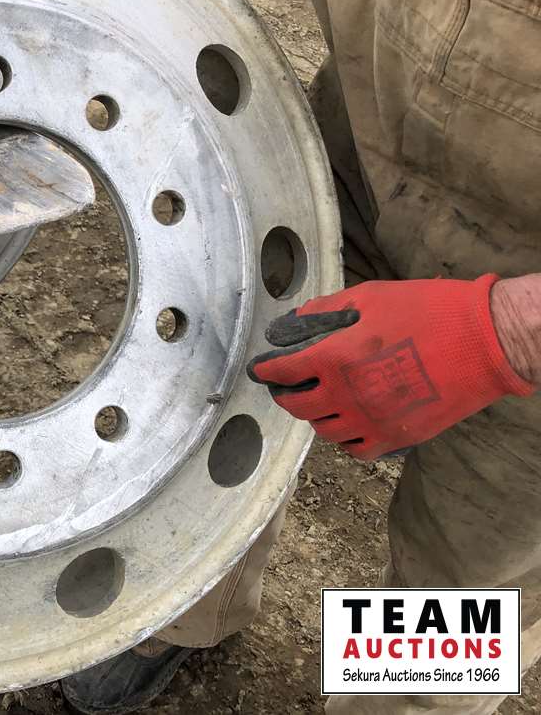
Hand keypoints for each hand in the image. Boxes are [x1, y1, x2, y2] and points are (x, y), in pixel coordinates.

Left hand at [247, 275, 533, 459]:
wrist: (486, 338)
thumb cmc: (428, 310)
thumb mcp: (369, 297)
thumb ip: (327, 311)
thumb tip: (297, 320)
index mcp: (335, 358)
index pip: (284, 371)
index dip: (266, 370)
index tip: (260, 370)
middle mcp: (348, 395)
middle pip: (298, 407)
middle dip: (286, 395)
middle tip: (287, 387)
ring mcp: (373, 420)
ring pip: (325, 431)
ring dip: (317, 417)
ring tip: (321, 402)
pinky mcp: (399, 437)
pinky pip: (357, 450)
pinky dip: (347, 439)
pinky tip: (349, 423)